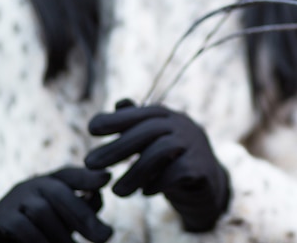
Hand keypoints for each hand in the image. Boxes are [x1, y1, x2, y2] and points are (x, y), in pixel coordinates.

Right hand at [0, 167, 112, 242]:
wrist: (4, 237)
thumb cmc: (40, 229)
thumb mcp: (62, 217)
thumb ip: (82, 207)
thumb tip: (98, 197)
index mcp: (49, 183)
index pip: (70, 174)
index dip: (87, 176)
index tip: (107, 179)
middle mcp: (32, 186)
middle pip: (59, 193)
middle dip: (84, 215)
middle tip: (105, 236)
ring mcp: (14, 200)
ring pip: (42, 210)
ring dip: (62, 234)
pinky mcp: (0, 219)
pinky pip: (21, 228)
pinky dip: (39, 240)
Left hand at [85, 99, 229, 231]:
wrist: (207, 186)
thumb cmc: (174, 161)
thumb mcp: (155, 142)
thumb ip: (138, 125)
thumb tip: (120, 102)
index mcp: (170, 117)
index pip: (143, 112)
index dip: (118, 119)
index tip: (91, 129)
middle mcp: (184, 126)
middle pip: (150, 129)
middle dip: (118, 146)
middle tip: (89, 163)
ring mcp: (196, 145)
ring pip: (161, 150)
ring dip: (134, 171)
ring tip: (116, 192)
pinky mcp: (203, 167)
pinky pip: (178, 172)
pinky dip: (158, 183)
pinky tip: (145, 194)